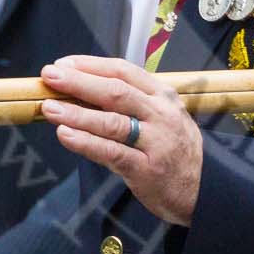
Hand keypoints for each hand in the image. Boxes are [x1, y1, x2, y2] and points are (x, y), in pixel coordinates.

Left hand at [41, 56, 202, 226]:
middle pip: (116, 91)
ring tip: (49, 108)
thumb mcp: (163, 117)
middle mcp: (161, 114)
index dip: (92, 66)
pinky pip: (111, 152)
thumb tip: (84, 92)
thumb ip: (132, 104)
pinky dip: (86, 142)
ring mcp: (155, 141)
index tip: (64, 64)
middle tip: (50, 76)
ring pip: (112, 121)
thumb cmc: (175, 150)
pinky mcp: (147, 168)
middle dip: (79, 82)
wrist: (203, 189)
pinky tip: (66, 135)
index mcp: (163, 96)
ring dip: (77, 113)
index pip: (124, 71)